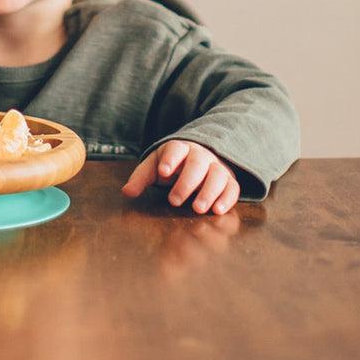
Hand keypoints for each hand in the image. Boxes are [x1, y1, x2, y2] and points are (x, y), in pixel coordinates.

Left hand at [122, 140, 240, 214]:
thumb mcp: (154, 167)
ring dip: (209, 192)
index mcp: (180, 149)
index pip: (175, 149)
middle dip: (187, 182)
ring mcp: (217, 167)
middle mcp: (201, 155)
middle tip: (174, 200)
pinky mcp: (229, 180)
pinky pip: (232, 187)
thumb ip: (141, 178)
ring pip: (218, 175)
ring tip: (197, 209)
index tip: (163, 171)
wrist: (200, 159)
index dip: (170, 159)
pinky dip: (227, 199)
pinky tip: (218, 211)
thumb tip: (127, 192)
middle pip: (197, 164)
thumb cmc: (172, 165)